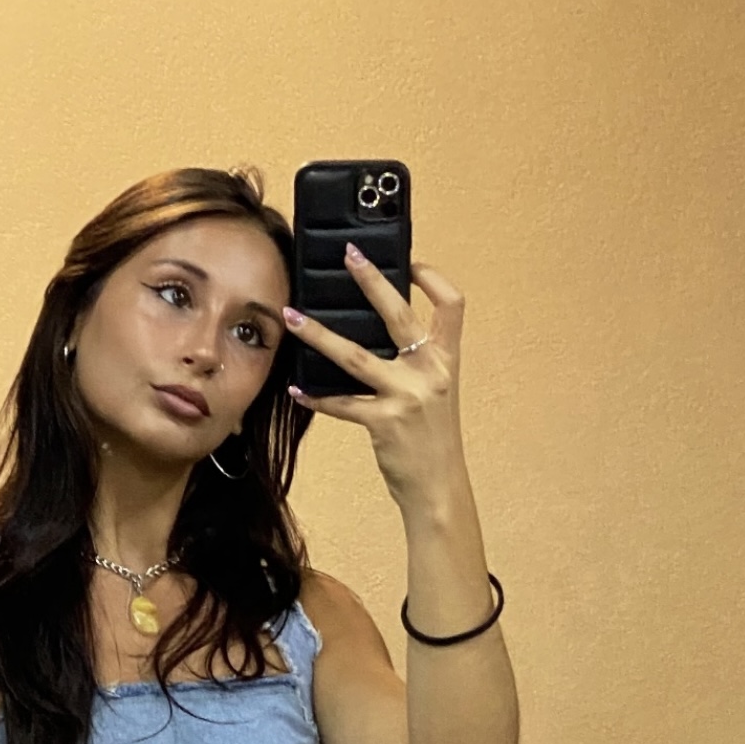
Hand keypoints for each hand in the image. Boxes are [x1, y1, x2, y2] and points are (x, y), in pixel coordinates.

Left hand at [282, 251, 468, 510]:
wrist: (439, 487)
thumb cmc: (434, 440)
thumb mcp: (437, 393)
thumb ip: (417, 363)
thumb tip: (381, 337)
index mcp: (448, 360)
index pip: (452, 304)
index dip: (433, 278)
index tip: (410, 263)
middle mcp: (430, 372)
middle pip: (399, 316)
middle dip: (371, 281)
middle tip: (348, 255)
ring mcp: (407, 396)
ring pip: (355, 357)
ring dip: (319, 335)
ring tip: (293, 317)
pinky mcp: (384, 422)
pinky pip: (342, 404)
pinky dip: (317, 398)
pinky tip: (298, 391)